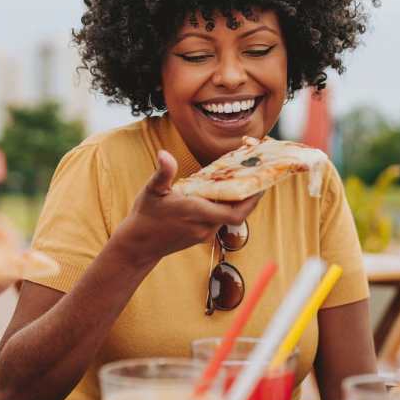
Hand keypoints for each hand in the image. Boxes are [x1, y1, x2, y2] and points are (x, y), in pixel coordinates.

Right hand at [113, 150, 260, 264]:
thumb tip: (164, 154)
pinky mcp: (201, 235)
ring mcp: (204, 233)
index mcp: (196, 213)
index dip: (251, 201)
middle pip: (238, 213)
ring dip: (238, 201)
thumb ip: (163, 173)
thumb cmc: (145, 216)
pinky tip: (224, 193)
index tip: (260, 184)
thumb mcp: (151, 191)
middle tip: (258, 177)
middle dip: (250, 197)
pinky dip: (226, 207)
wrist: (139, 245)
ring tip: (244, 180)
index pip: (234, 213)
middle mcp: (204, 226)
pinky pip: (220, 219)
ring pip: (229, 216)